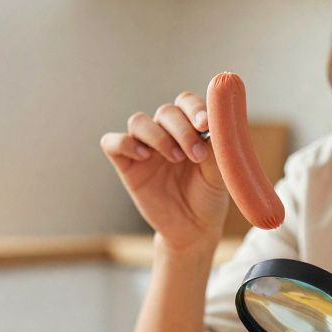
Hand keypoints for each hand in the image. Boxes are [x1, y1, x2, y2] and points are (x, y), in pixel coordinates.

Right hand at [99, 91, 229, 251]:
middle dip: (182, 130)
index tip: (204, 124)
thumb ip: (215, 147)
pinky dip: (125, 143)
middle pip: (166, 112)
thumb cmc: (208, 196)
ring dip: (157, 135)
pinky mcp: (126, 164)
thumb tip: (212, 124)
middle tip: (196, 155)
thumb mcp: (218, 173)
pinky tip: (144, 156)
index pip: (186, 102)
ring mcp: (144, 147)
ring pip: (138, 121)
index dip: (194, 108)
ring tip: (175, 158)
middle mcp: (166, 132)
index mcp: (190, 127)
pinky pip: (112, 142)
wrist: (193, 229)